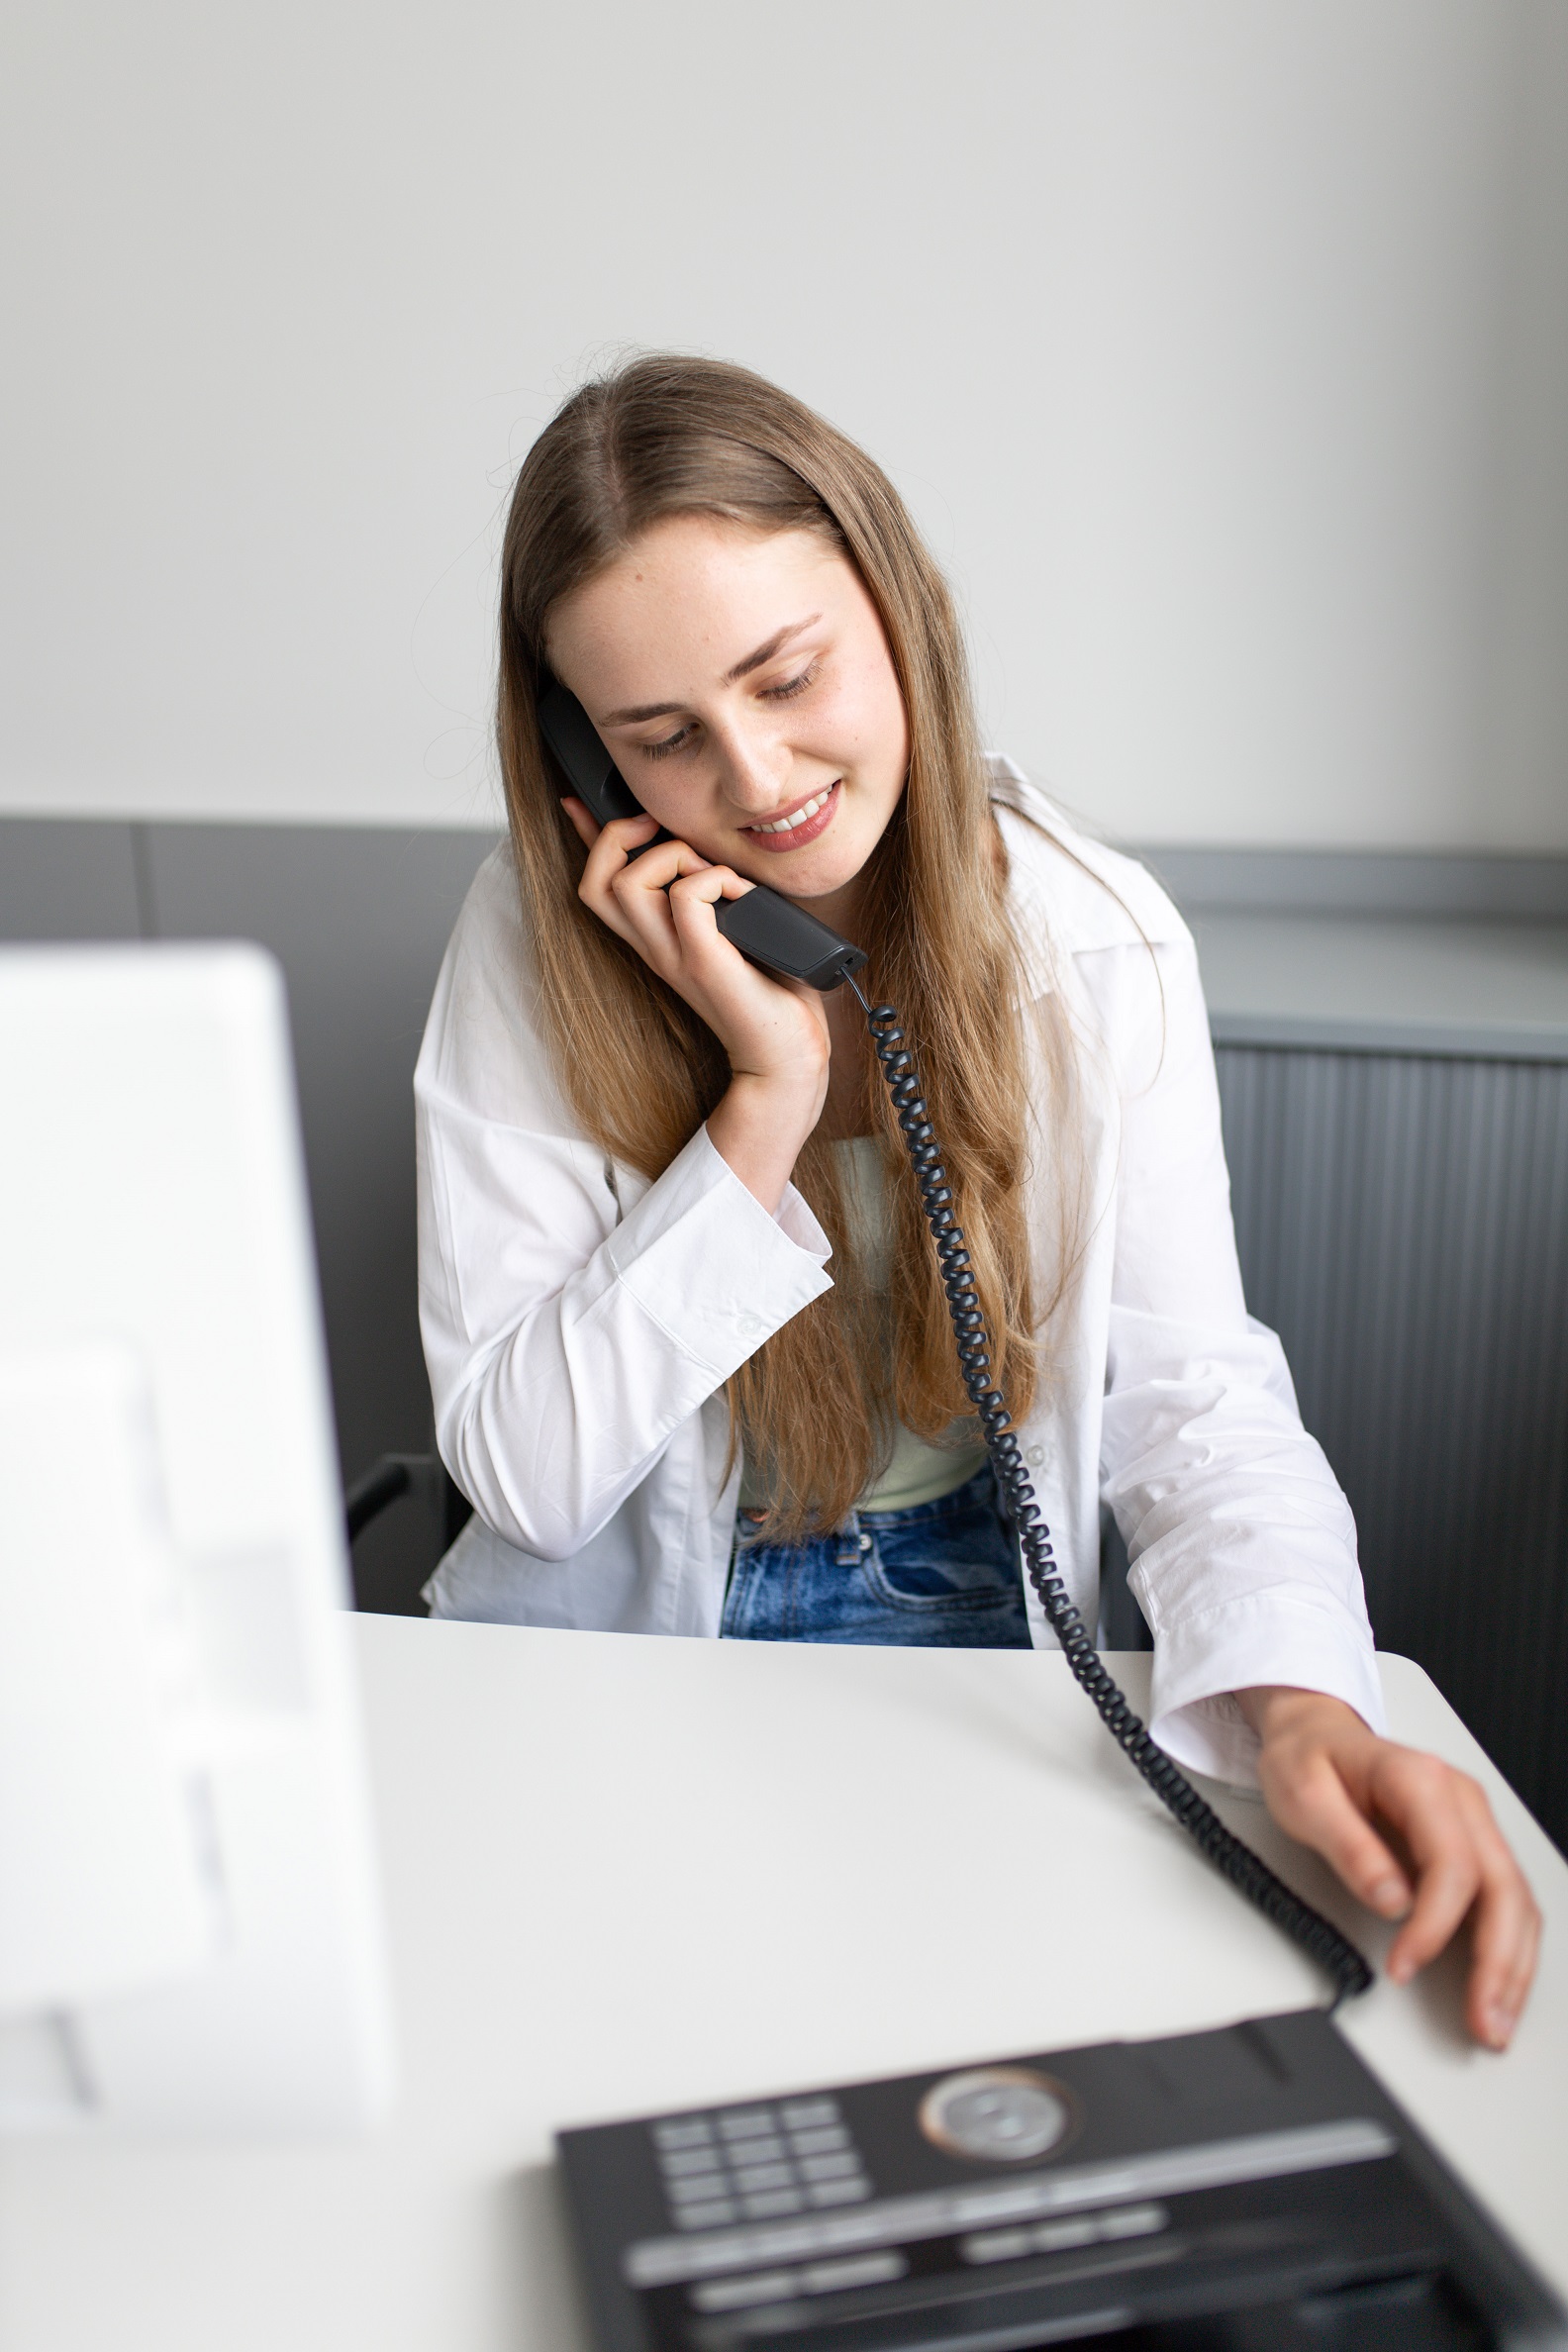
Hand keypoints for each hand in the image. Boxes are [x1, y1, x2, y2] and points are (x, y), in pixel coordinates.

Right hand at [560, 797, 828, 1210]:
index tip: (582, 801)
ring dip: (673, 856)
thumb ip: (718, 895)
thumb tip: (719, 851)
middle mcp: (654, 947)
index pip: (596, 884)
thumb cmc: (772, 992)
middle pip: (595, 881)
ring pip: (628, 884)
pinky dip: (715, 879)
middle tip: (666, 836)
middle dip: (621, 837)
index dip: (583, 837)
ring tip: (712, 873)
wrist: (786, 1055)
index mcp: (655, 938)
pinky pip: (685, 899)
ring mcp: (673, 957)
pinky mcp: (702, 964)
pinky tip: (742, 895)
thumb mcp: (737, 928)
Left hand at [1237, 1686, 1539, 2048]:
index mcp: (1419, 1779)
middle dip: (1499, 1961)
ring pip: (1516, 1898)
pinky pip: (1504, 1898)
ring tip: (1494, 2018)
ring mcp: (1472, 1820)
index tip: (1405, 1965)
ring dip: (1512, 1964)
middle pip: (1503, 1886)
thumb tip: (1391, 1899)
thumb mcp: (1304, 1795)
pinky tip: (1497, 1985)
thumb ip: (1348, 1846)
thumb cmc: (1307, 1758)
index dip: (1436, 1924)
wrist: (1313, 1733)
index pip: (1453, 1862)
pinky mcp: (1471, 1842)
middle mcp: (1460, 1798)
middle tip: (1482, 2019)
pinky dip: (1507, 1947)